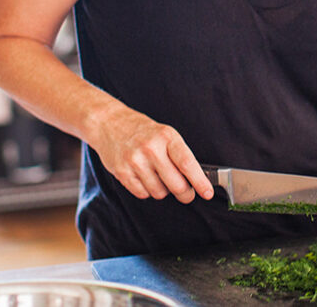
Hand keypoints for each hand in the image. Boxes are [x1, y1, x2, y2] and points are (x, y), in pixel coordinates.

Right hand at [91, 107, 213, 203]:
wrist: (109, 123)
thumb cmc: (142, 131)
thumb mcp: (165, 134)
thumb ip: (179, 154)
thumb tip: (196, 179)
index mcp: (166, 137)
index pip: (187, 163)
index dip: (199, 181)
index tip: (207, 192)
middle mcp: (151, 148)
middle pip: (176, 184)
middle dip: (185, 193)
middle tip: (186, 193)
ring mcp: (135, 161)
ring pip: (159, 192)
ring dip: (163, 190)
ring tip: (158, 177)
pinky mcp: (122, 172)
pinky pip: (142, 194)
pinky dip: (146, 190)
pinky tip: (144, 177)